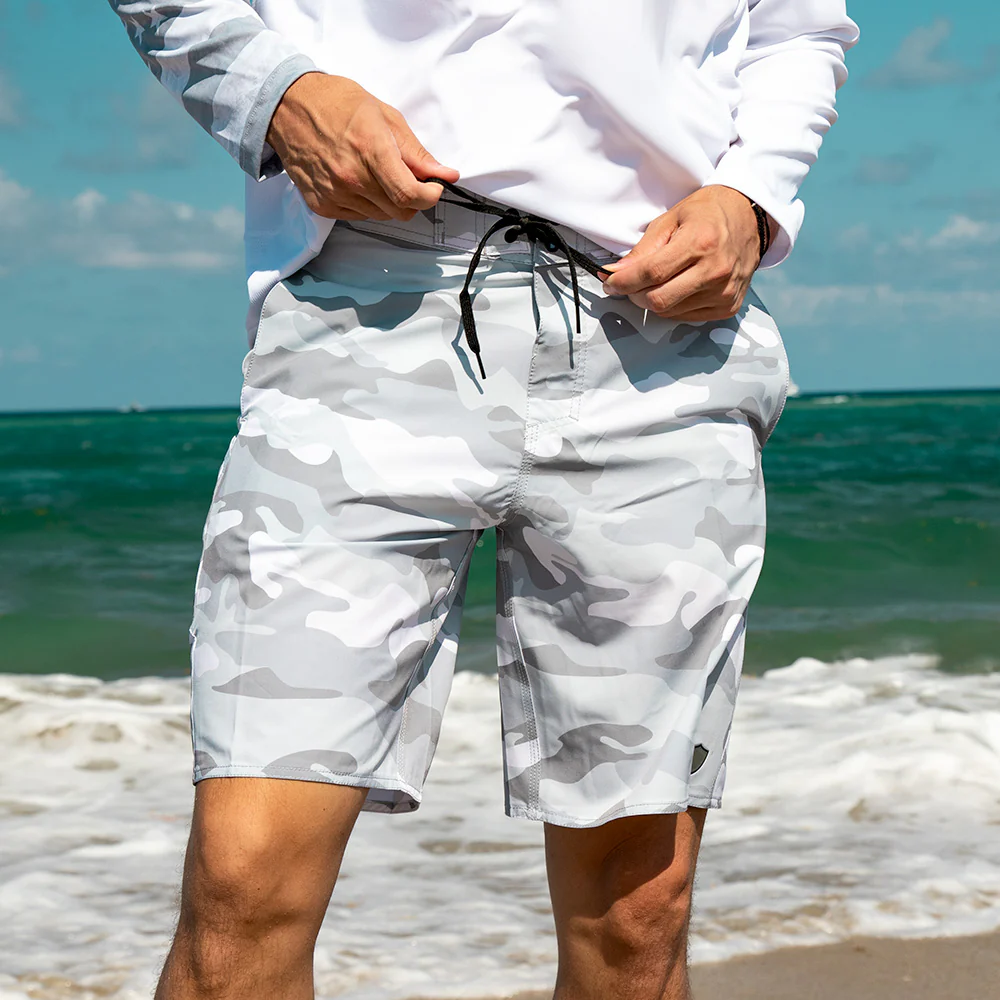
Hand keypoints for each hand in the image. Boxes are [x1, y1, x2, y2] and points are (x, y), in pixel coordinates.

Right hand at [265, 72, 458, 221]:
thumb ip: (416, 152)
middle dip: (413, 199)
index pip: (409, 194)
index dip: (430, 196)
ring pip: (381, 216)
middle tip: (408, 178)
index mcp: (370, 150)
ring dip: (388, 201)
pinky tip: (357, 180)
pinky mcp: (323, 205)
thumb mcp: (384, 116)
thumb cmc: (336, 104)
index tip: (434, 188)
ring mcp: (335, 194)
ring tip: (376, 173)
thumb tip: (444, 174)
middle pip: (400, 211)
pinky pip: (359, 216)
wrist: (288, 107)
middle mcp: (351, 177)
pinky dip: (366, 204)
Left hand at [601, 186, 768, 321]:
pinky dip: (673, 306)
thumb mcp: (671, 218)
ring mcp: (724, 292)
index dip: (623, 282)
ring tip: (658, 280)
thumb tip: (617, 273)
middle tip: (630, 284)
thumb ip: (643, 249)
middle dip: (634, 295)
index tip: (609, 282)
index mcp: (700, 242)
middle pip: (658, 300)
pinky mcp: (728, 306)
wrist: (750, 217)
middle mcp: (715, 271)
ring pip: (669, 312)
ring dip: (654, 300)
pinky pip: (687, 316)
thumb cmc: (709, 213)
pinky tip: (678, 287)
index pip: (650, 273)